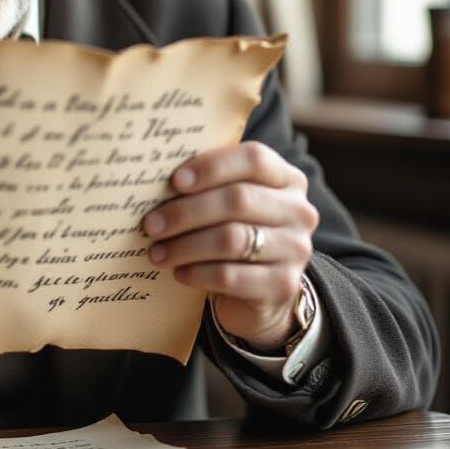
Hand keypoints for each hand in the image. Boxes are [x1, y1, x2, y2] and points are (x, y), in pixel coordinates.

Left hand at [142, 142, 318, 352]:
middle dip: (186, 211)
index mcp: (286, 178)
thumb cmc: (234, 230)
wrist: (260, 290)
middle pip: (237, 200)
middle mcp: (298, 211)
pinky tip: (178, 272)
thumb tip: (154, 177)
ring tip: (156, 252)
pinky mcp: (282, 285)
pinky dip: (197, 273)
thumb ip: (207, 184)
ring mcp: (295, 249)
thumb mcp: (228, 202)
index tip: (174, 181)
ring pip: (231, 239)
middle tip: (151, 224)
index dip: (212, 167)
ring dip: (185, 245)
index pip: (254, 159)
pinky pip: (231, 276)